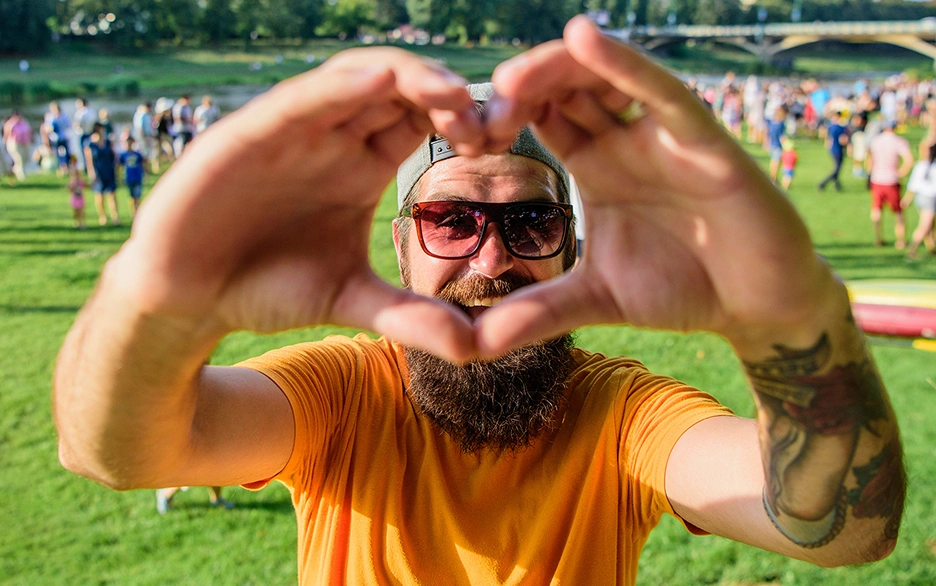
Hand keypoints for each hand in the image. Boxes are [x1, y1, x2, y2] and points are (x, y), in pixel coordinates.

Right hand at [117, 48, 486, 360]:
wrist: (189, 299)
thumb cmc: (267, 287)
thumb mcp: (350, 300)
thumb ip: (410, 317)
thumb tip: (478, 347)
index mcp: (361, 165)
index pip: (420, 120)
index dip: (463, 119)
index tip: (501, 139)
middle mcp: (331, 138)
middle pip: (398, 89)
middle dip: (446, 92)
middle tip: (492, 117)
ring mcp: (291, 132)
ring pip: (354, 81)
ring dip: (405, 79)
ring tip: (451, 94)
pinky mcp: (247, 135)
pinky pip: (298, 101)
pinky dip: (338, 88)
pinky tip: (378, 81)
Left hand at [476, 16, 834, 356]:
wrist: (756, 306)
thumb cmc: (683, 287)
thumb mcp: (594, 298)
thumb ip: (536, 313)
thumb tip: (473, 346)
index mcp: (597, 164)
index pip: (541, 117)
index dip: (499, 117)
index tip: (458, 136)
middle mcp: (625, 139)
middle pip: (563, 87)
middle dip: (516, 90)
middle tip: (468, 111)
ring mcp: (663, 134)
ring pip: (603, 77)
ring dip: (554, 69)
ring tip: (508, 80)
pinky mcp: (705, 139)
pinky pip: (661, 91)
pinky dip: (623, 64)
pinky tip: (583, 37)